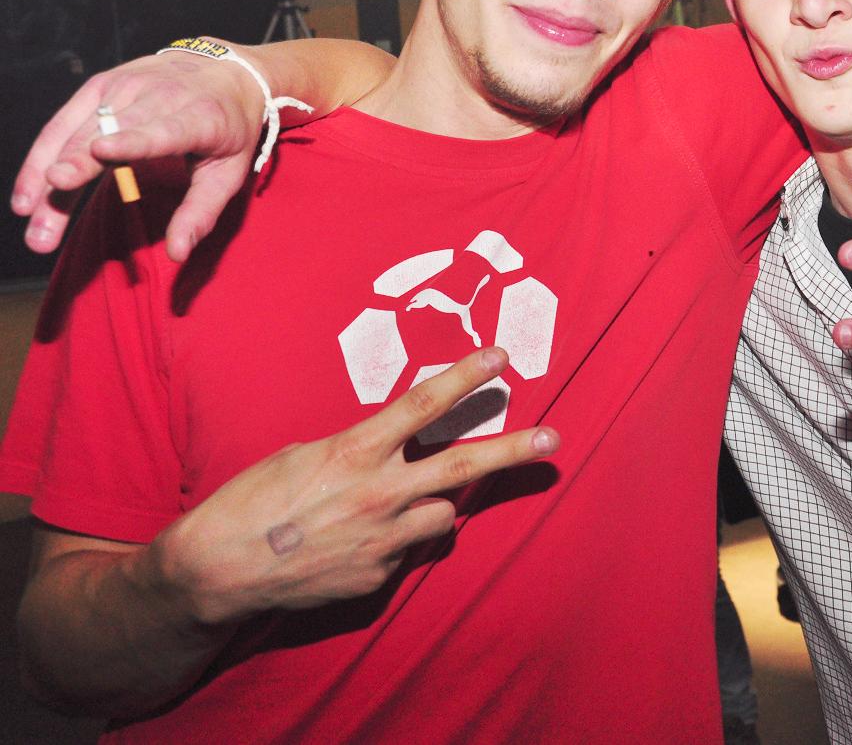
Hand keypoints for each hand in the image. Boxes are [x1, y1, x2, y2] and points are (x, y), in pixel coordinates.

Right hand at [11, 51, 264, 261]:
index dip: (133, 141)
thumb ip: (202, 212)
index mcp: (198, 116)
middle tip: (41, 215)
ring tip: (27, 215)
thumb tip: (178, 254)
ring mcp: (124, 85)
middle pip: (105, 135)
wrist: (228, 72)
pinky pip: (63, 122)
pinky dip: (41, 155)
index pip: (161, 130)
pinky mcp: (100, 84)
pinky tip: (28, 191)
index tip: (102, 152)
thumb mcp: (230, 172)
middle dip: (72, 172)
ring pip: (76, 131)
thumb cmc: (230, 130)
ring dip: (46, 174)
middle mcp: (157, 95)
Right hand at [142, 348, 558, 624]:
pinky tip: (354, 543)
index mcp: (356, 452)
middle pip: (464, 466)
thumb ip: (358, 451)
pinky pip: (407, 549)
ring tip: (391, 508)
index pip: (424, 405)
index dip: (465, 377)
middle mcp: (380, 494)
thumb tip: (393, 454)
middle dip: (514, 450)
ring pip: (443, 515)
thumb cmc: (251, 501)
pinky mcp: (378, 576)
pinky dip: (395, 541)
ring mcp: (384, 539)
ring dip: (432, 507)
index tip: (500, 357)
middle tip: (554, 438)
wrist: (216, 571)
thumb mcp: (303, 455)